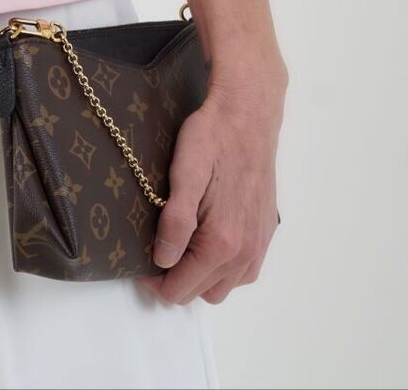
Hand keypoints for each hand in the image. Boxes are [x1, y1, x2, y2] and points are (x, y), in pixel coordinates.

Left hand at [136, 69, 284, 304]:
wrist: (248, 115)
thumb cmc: (212, 138)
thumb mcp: (184, 173)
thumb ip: (175, 223)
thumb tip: (163, 260)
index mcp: (222, 243)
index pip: (180, 290)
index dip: (155, 281)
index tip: (141, 258)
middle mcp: (245, 253)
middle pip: (201, 293)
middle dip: (177, 279)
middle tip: (160, 246)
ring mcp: (259, 245)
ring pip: (223, 286)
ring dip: (201, 275)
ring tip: (183, 242)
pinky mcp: (266, 233)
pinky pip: (243, 271)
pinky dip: (224, 266)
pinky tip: (210, 237)